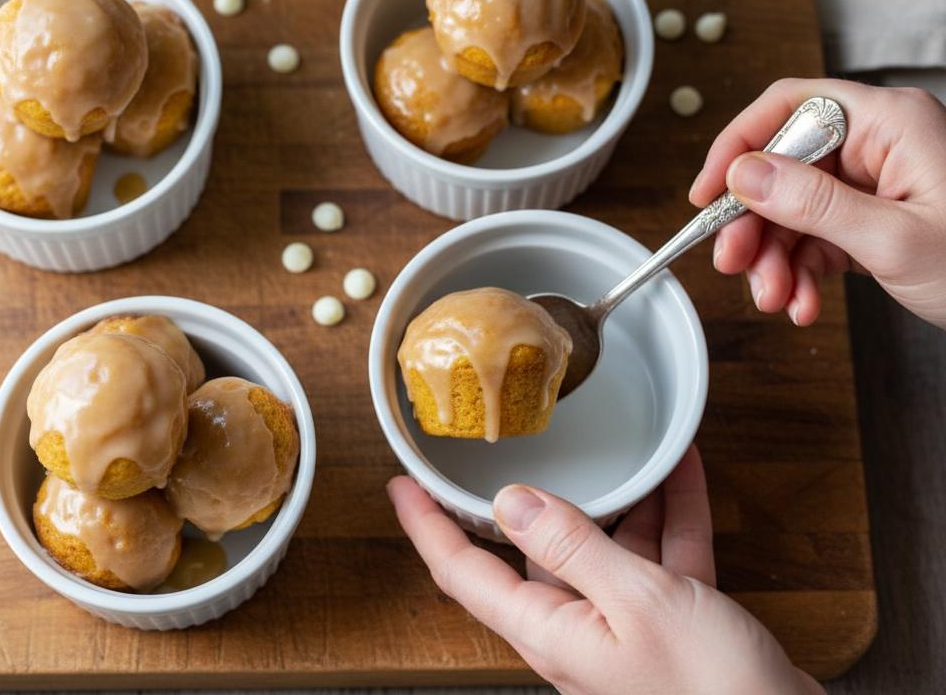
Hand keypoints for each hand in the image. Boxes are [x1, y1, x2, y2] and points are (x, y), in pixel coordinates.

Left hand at [387, 446, 823, 694]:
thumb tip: (510, 502)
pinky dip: (670, 516)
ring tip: (625, 445)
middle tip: (519, 448)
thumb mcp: (638, 602)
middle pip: (535, 554)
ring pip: (605, 549)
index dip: (426, 528)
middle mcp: (578, 631)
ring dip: (620, 498)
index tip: (401, 486)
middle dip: (533, 501)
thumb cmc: (713, 691)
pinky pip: (661, 559)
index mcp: (549, 630)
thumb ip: (573, 547)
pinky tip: (682, 471)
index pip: (463, 574)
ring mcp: (625, 630)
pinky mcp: (673, 627)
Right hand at [689, 78, 945, 328]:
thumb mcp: (894, 238)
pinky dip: (801, 272)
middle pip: (783, 166)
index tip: (708, 193)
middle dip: (755, 223)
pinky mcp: (876, 218)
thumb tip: (744, 174)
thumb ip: (813, 204)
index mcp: (890, 123)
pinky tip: (803, 302)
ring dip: (775, 259)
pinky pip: (817, 237)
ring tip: (776, 298)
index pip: (789, 108)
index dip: (738, 146)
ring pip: (793, 209)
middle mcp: (881, 144)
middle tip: (735, 264)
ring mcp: (878, 182)